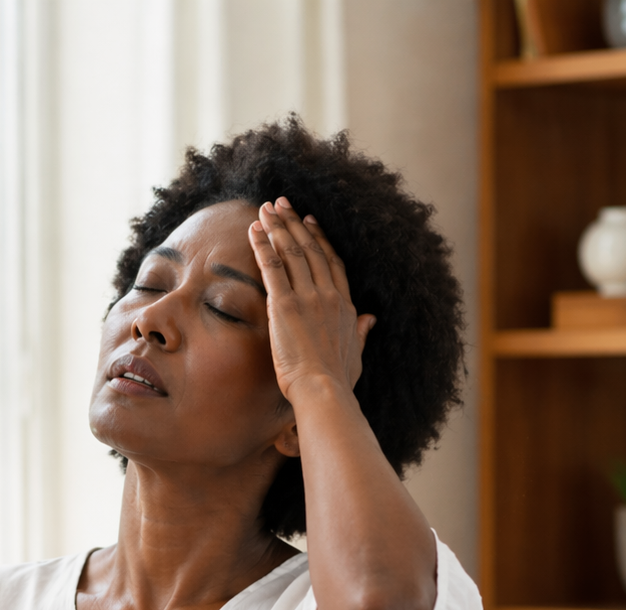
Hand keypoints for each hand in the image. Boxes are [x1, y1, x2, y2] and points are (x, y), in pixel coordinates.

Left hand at [249, 197, 375, 402]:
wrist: (324, 390)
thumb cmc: (337, 381)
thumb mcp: (356, 353)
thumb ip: (362, 333)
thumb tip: (372, 320)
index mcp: (345, 306)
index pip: (332, 263)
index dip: (319, 239)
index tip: (309, 221)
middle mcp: (328, 295)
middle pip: (311, 250)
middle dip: (294, 224)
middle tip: (282, 203)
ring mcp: (308, 298)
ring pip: (292, 253)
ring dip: (277, 228)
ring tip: (265, 209)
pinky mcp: (285, 305)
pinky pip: (272, 268)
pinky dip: (262, 246)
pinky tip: (254, 230)